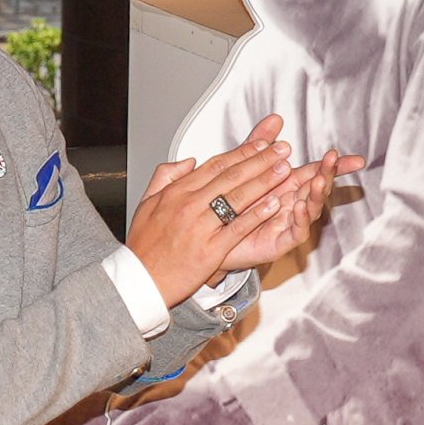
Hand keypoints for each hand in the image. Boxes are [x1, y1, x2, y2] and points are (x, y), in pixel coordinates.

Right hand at [130, 118, 320, 307]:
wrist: (139, 281)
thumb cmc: (144, 247)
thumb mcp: (146, 203)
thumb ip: (165, 176)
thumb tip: (188, 161)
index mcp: (177, 192)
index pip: (216, 165)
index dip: (242, 152)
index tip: (261, 144)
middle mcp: (189, 205)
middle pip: (231, 176)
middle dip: (260, 160)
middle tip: (281, 150)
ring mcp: (200, 227)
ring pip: (237, 198)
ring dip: (264, 181)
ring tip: (284, 170)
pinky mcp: (210, 250)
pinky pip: (238, 228)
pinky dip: (256, 215)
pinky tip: (273, 204)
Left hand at [221, 150, 360, 277]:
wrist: (214, 236)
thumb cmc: (233, 205)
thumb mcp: (246, 167)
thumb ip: (261, 144)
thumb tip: (275, 119)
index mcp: (287, 184)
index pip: (316, 171)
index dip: (336, 166)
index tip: (356, 160)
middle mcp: (292, 203)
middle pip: (317, 187)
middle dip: (327, 174)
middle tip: (332, 160)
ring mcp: (288, 223)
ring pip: (311, 209)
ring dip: (317, 195)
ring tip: (319, 181)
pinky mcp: (279, 242)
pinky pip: (295, 232)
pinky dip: (300, 220)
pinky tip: (299, 207)